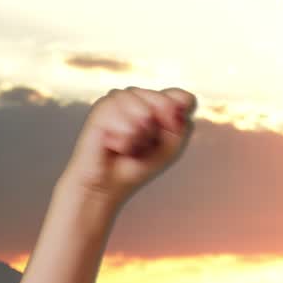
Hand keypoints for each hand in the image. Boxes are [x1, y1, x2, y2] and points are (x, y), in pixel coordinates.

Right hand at [59, 86, 195, 202]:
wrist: (108, 186)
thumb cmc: (138, 165)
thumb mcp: (171, 146)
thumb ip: (181, 122)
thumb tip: (175, 104)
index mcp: (156, 102)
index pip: (180, 96)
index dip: (178, 119)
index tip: (166, 137)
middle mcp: (137, 96)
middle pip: (164, 100)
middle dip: (158, 130)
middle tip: (142, 144)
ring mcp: (118, 100)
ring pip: (142, 108)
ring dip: (140, 135)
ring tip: (128, 145)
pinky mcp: (100, 108)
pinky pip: (124, 122)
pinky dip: (124, 141)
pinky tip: (114, 146)